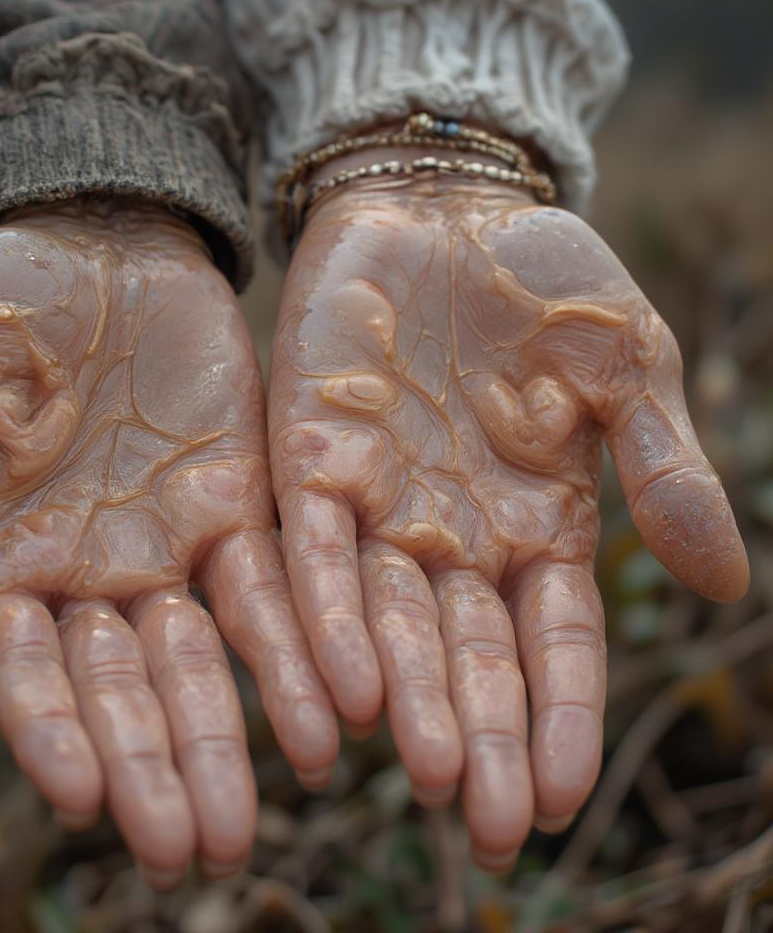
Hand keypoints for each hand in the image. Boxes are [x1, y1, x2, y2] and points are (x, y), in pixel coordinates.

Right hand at [0, 200, 336, 885]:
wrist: (95, 237)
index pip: (21, 665)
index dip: (49, 728)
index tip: (82, 798)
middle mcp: (87, 572)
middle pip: (120, 686)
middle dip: (152, 765)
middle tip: (189, 850)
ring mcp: (169, 543)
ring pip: (201, 658)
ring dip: (228, 735)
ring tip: (255, 819)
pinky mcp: (240, 504)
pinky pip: (273, 587)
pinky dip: (298, 650)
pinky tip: (331, 714)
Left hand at [268, 173, 747, 868]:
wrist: (442, 205)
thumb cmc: (541, 284)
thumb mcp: (626, 367)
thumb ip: (665, 470)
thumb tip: (725, 583)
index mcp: (535, 523)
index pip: (553, 643)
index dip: (560, 719)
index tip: (560, 800)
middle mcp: (453, 534)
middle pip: (468, 656)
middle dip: (480, 739)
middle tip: (486, 829)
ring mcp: (378, 502)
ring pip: (389, 623)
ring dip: (407, 701)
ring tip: (426, 779)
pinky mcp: (310, 459)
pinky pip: (314, 554)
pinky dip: (329, 619)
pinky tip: (344, 689)